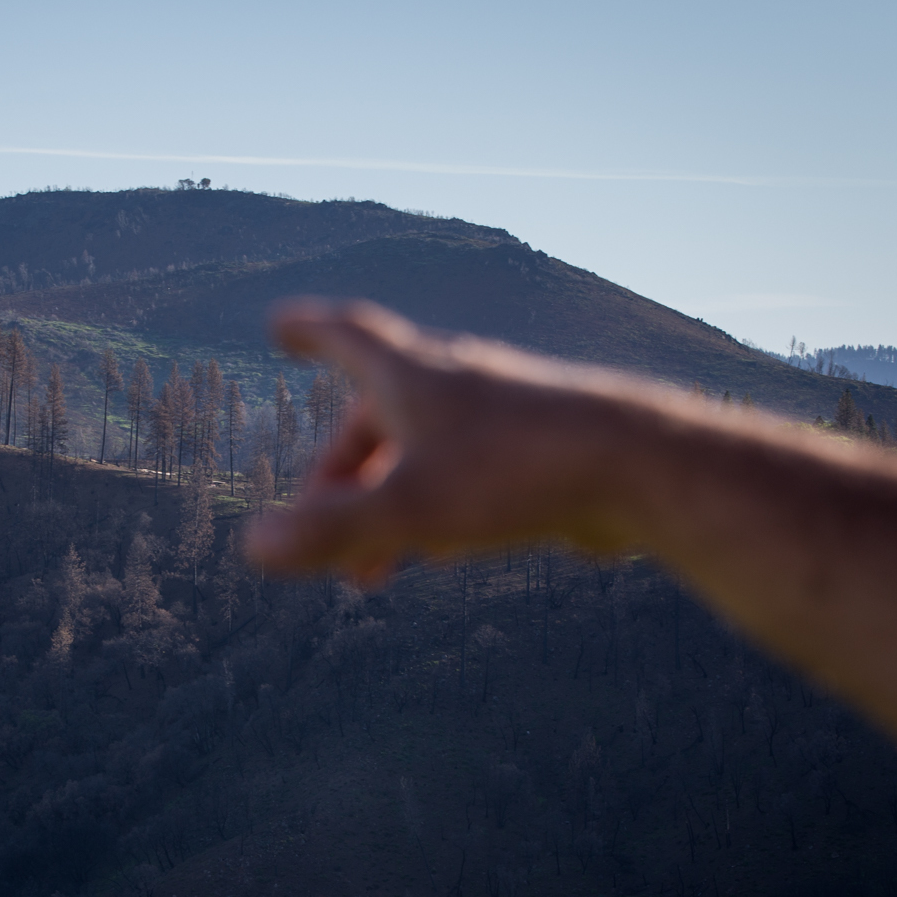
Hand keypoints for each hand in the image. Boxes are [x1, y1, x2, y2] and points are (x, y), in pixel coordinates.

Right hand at [244, 298, 636, 584]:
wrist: (644, 467)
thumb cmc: (518, 475)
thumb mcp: (409, 511)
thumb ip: (329, 531)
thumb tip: (253, 547)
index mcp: (414, 375)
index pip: (346, 336)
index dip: (308, 330)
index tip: (281, 325)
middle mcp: (457, 382)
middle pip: (377, 415)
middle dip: (339, 474)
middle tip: (316, 530)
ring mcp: (502, 413)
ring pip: (423, 450)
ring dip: (386, 502)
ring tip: (373, 571)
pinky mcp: (542, 450)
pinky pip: (469, 472)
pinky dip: (434, 506)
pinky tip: (441, 551)